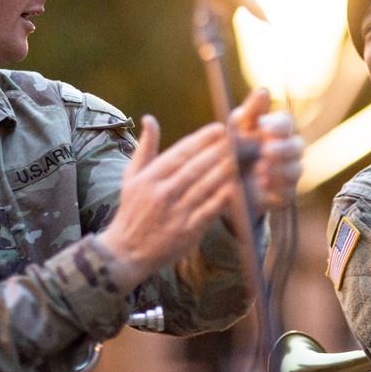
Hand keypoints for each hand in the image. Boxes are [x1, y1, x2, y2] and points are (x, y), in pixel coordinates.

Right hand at [98, 116, 238, 291]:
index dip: (202, 139)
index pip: (180, 153)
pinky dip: (224, 197)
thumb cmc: (133, 210)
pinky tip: (239, 185)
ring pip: (206, 186)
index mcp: (149, 178)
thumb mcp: (131, 177)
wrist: (126, 253)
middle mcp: (162, 193)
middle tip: (240, 137)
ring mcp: (175, 213)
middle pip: (196, 167)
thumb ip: (145, 148)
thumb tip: (149, 119)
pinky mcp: (188, 231)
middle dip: (219, 150)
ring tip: (244, 156)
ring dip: (226, 170)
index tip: (220, 128)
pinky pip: (210, 210)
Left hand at [230, 89, 303, 213]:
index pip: (288, 123)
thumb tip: (263, 91)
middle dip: (283, 149)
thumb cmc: (236, 143)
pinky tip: (262, 185)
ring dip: (279, 169)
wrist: (226, 180)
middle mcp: (290, 150)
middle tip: (266, 151)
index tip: (266, 128)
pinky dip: (276, 187)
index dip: (280, 126)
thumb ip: (252, 110)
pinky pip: (288, 191)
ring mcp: (289, 173)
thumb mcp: (239, 126)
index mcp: (280, 129)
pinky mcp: (285, 194)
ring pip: (296, 169)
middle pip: (298, 147)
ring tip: (260, 169)